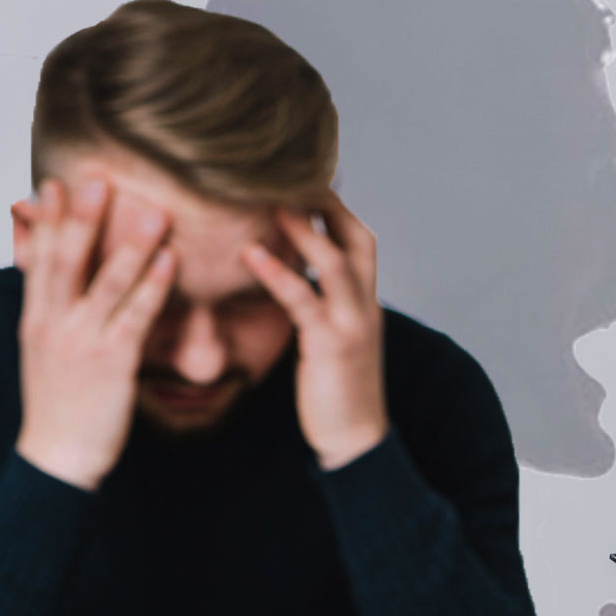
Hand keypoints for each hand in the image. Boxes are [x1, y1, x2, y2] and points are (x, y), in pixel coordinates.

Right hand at [14, 177, 176, 491]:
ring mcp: (82, 342)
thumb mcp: (45, 351)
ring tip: (151, 208)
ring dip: (129, 242)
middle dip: (83, 217)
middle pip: (67, 260)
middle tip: (100, 177)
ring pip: (106, 282)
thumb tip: (56, 284)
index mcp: (36, 319)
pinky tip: (170, 259)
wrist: (58, 457)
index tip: (56, 183)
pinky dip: (153, 284)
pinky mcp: (112, 362)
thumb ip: (53, 313)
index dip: (49, 221)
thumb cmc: (60, 404)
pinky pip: (136, 315)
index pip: (40, 259)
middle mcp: (53, 324)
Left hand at [240, 191, 387, 469]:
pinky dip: (279, 274)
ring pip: (337, 262)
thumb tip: (296, 280)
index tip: (303, 181)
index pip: (359, 239)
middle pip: (357, 238)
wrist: (355, 438)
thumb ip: (320, 306)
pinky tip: (249, 256)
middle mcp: (366, 305)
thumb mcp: (331, 338)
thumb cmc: (336, 390)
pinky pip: (305, 301)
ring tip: (270, 201)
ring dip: (304, 229)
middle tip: (289, 176)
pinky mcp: (333, 345)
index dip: (334, 207)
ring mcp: (354, 324)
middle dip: (328, 204)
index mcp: (365, 302)